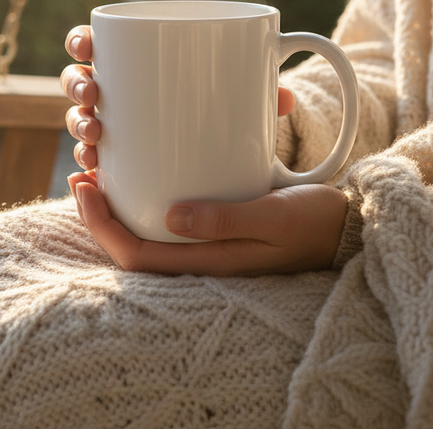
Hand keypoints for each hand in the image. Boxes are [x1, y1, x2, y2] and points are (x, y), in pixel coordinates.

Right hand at [60, 25, 295, 169]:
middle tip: (96, 94)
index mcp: (136, 62)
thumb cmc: (230, 115)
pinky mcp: (117, 161)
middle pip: (79, 81)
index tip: (86, 45)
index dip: (81, 41)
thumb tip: (283, 99)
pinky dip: (87, 163)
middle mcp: (116, 93)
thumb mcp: (246, 105)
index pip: (97, 44)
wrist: (234, 165)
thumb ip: (259, 97)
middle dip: (77, 85)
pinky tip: (90, 172)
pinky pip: (92, 160)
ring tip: (96, 134)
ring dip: (78, 125)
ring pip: (80, 120)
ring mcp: (113, 126)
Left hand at [68, 171, 348, 275]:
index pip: (135, 257)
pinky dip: (147, 199)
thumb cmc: (314, 224)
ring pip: (147, 234)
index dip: (101, 227)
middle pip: (131, 247)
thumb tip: (170, 216)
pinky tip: (144, 172)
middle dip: (100, 213)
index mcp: (208, 264)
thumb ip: (226, 220)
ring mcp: (207, 246)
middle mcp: (200, 260)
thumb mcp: (273, 217)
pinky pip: (169, 222)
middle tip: (83, 172)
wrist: (349, 229)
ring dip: (119, 206)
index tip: (85, 188)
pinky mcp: (216, 229)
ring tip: (101, 169)